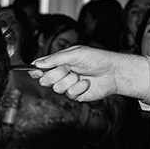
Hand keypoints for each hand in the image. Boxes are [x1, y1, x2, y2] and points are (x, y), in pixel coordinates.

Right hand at [31, 46, 149, 103]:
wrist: (113, 72)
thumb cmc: (97, 58)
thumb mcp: (74, 53)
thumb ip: (54, 59)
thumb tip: (37, 63)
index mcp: (59, 62)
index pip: (41, 67)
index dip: (36, 70)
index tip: (36, 71)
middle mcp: (62, 74)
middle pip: (45, 80)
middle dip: (56, 74)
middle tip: (68, 69)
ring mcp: (68, 85)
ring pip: (56, 88)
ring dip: (69, 80)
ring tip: (80, 75)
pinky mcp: (75, 95)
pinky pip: (69, 94)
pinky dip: (78, 88)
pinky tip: (86, 83)